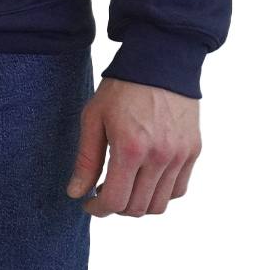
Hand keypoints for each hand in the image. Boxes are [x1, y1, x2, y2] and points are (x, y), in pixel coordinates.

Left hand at [65, 76, 200, 216]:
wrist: (160, 60)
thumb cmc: (121, 87)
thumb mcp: (94, 117)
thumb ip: (86, 159)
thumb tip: (76, 193)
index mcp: (130, 148)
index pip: (115, 201)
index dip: (98, 209)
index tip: (88, 204)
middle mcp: (159, 157)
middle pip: (138, 208)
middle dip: (116, 207)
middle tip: (104, 193)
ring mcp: (180, 155)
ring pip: (160, 204)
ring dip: (139, 204)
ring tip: (125, 186)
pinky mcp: (193, 150)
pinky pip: (179, 189)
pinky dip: (161, 193)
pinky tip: (146, 179)